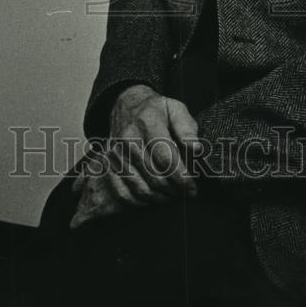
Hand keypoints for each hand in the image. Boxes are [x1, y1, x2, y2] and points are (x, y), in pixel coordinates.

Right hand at [68, 85, 200, 229]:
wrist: (126, 104)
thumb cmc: (155, 109)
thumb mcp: (175, 108)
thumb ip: (187, 127)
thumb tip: (196, 149)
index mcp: (147, 123)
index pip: (166, 159)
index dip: (181, 178)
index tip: (192, 187)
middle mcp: (128, 139)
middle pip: (154, 177)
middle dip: (174, 189)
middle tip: (184, 192)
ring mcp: (116, 153)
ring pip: (140, 188)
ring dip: (160, 197)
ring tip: (172, 194)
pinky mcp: (109, 164)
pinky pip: (123, 193)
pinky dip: (141, 201)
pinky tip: (153, 196)